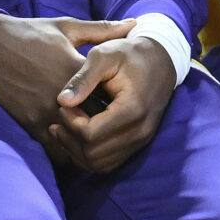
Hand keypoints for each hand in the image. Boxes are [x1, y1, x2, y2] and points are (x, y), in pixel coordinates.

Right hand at [0, 14, 136, 139]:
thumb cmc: (30, 32)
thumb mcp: (67, 27)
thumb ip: (103, 30)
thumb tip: (136, 24)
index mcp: (75, 71)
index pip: (112, 95)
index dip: (121, 99)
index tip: (124, 98)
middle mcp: (62, 96)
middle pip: (98, 122)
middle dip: (107, 123)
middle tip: (114, 120)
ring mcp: (45, 113)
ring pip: (79, 142)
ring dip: (88, 140)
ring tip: (92, 132)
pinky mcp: (30, 124)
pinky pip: (56, 150)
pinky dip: (67, 150)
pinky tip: (71, 140)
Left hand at [47, 33, 176, 171]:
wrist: (160, 60)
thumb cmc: (129, 54)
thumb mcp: (104, 56)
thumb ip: (83, 78)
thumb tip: (61, 101)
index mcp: (132, 110)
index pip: (91, 135)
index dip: (70, 123)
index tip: (62, 105)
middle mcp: (140, 131)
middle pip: (93, 154)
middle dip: (70, 138)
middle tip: (59, 117)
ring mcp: (140, 141)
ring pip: (99, 165)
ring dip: (76, 150)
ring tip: (62, 127)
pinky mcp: (137, 144)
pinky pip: (108, 163)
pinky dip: (88, 155)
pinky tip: (76, 135)